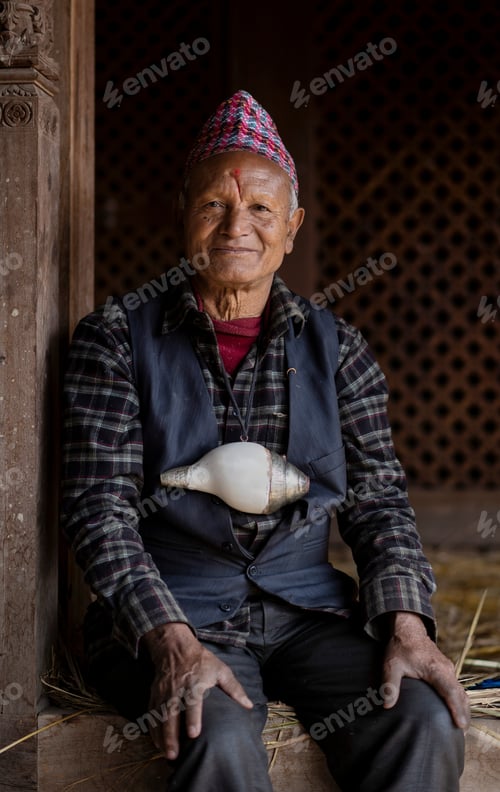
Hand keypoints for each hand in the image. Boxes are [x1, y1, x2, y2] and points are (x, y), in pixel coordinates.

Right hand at [142, 622, 252, 759]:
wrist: (175, 647)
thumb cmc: (201, 660)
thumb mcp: (220, 669)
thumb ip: (234, 688)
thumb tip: (248, 705)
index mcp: (194, 683)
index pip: (192, 702)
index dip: (192, 718)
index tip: (193, 734)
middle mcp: (177, 689)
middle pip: (171, 713)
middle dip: (171, 734)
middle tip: (173, 754)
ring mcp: (164, 692)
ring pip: (159, 716)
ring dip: (161, 736)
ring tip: (166, 754)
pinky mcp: (155, 694)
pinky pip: (151, 713)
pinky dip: (153, 729)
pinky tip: (157, 743)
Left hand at [381, 612, 469, 729]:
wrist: (408, 629)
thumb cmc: (400, 647)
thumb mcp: (391, 665)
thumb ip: (390, 684)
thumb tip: (387, 705)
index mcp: (435, 668)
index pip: (450, 691)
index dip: (456, 708)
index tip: (461, 725)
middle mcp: (446, 669)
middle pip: (460, 694)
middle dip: (463, 714)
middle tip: (462, 734)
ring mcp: (448, 669)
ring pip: (461, 691)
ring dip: (463, 708)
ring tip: (461, 728)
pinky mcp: (447, 670)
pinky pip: (457, 687)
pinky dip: (459, 700)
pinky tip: (457, 712)